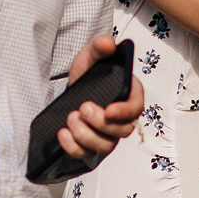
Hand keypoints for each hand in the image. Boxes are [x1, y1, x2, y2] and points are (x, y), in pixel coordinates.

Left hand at [56, 34, 145, 161]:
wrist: (70, 94)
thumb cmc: (87, 77)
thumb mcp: (89, 58)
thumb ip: (98, 48)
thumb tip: (108, 43)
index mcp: (128, 96)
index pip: (136, 108)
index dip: (125, 112)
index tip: (108, 110)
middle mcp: (122, 119)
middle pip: (122, 130)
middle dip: (101, 123)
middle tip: (82, 108)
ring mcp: (108, 135)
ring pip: (105, 145)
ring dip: (86, 134)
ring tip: (71, 117)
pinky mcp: (91, 147)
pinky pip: (86, 154)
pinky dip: (73, 147)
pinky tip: (62, 134)